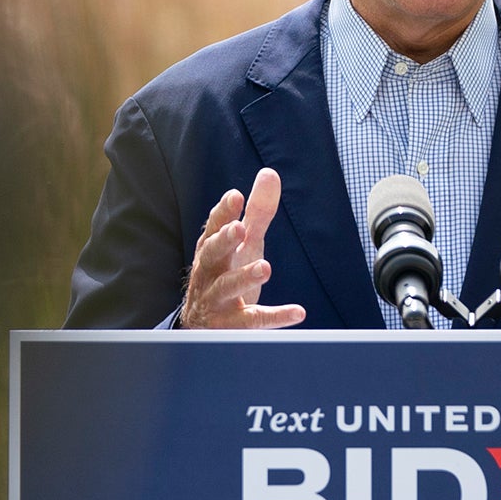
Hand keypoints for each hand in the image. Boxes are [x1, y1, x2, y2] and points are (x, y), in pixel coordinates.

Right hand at [178, 167, 307, 328]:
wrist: (203, 324)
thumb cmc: (226, 272)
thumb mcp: (243, 243)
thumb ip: (257, 212)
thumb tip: (269, 173)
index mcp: (212, 250)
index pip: (213, 228)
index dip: (223, 213)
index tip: (235, 196)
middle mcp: (209, 273)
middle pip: (212, 255)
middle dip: (224, 241)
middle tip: (238, 229)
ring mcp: (217, 300)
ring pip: (227, 288)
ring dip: (245, 277)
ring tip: (265, 268)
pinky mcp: (232, 325)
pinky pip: (253, 321)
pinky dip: (276, 317)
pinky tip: (298, 312)